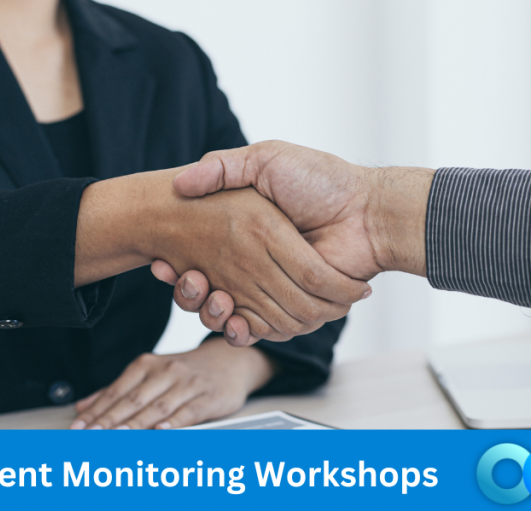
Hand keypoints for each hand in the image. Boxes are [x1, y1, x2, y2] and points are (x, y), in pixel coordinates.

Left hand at [70, 338, 273, 429]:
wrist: (231, 360)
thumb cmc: (187, 372)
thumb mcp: (151, 373)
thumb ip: (117, 391)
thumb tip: (83, 407)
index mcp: (146, 365)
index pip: (116, 392)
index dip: (96, 411)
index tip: (79, 428)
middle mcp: (165, 372)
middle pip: (132, 401)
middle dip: (109, 421)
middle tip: (90, 436)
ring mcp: (188, 384)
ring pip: (157, 408)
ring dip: (135, 425)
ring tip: (116, 438)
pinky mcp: (209, 397)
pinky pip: (189, 412)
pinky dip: (174, 422)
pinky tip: (161, 431)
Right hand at [77, 168, 368, 340]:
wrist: (367, 210)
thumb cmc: (320, 179)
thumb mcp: (265, 159)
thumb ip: (223, 167)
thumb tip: (180, 182)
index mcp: (247, 234)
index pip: (199, 257)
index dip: (177, 266)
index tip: (163, 261)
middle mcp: (257, 264)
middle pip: (209, 292)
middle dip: (189, 292)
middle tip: (186, 279)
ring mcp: (275, 288)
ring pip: (229, 315)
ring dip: (210, 312)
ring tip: (207, 294)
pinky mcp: (295, 309)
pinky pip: (262, 329)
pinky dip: (243, 330)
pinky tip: (231, 318)